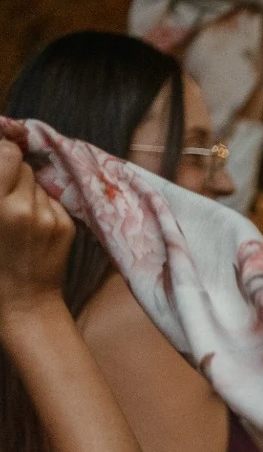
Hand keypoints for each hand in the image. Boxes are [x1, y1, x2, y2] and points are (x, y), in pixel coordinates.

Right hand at [0, 140, 73, 316]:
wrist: (22, 301)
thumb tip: (5, 150)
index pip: (8, 154)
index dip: (3, 154)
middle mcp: (22, 207)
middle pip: (24, 166)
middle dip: (14, 174)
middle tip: (5, 196)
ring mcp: (48, 217)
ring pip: (40, 184)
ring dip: (28, 191)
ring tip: (18, 216)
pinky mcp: (67, 226)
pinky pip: (53, 201)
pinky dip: (43, 207)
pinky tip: (34, 229)